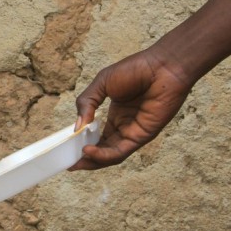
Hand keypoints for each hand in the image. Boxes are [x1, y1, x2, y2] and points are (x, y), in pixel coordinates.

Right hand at [70, 49, 191, 169]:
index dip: (82, 145)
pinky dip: (104, 155)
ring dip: (94, 161)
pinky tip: (89, 151)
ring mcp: (133, 132)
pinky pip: (121, 152)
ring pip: (111, 155)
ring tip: (78, 162)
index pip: (97, 137)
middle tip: (70, 164)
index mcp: (115, 115)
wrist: (162, 66)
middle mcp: (124, 126)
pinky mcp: (143, 136)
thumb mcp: (102, 83)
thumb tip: (77, 127)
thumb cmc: (135, 69)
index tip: (67, 150)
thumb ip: (86, 103)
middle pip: (103, 150)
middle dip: (86, 159)